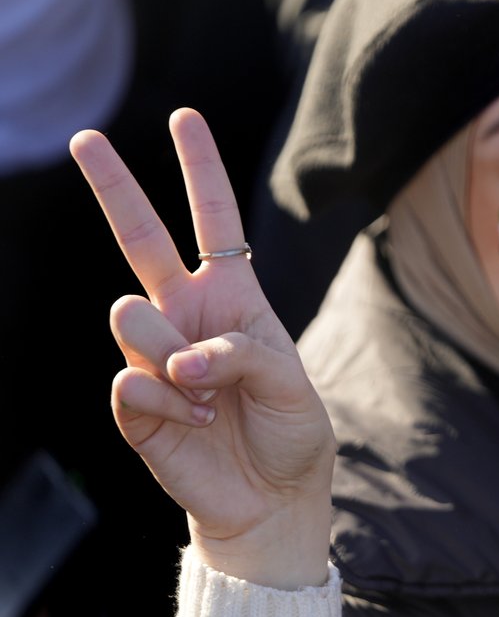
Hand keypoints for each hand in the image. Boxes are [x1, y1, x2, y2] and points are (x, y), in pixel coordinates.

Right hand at [70, 109, 332, 588]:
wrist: (271, 499)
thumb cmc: (291, 435)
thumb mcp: (293, 384)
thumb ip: (244, 354)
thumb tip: (181, 356)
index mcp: (233, 299)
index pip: (214, 222)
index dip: (200, 170)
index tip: (185, 117)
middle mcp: (187, 316)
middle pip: (141, 238)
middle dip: (114, 186)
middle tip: (87, 138)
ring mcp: (154, 355)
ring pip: (131, 317)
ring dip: (174, 357)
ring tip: (208, 396)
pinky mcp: (133, 401)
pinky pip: (129, 380)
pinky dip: (167, 402)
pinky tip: (193, 421)